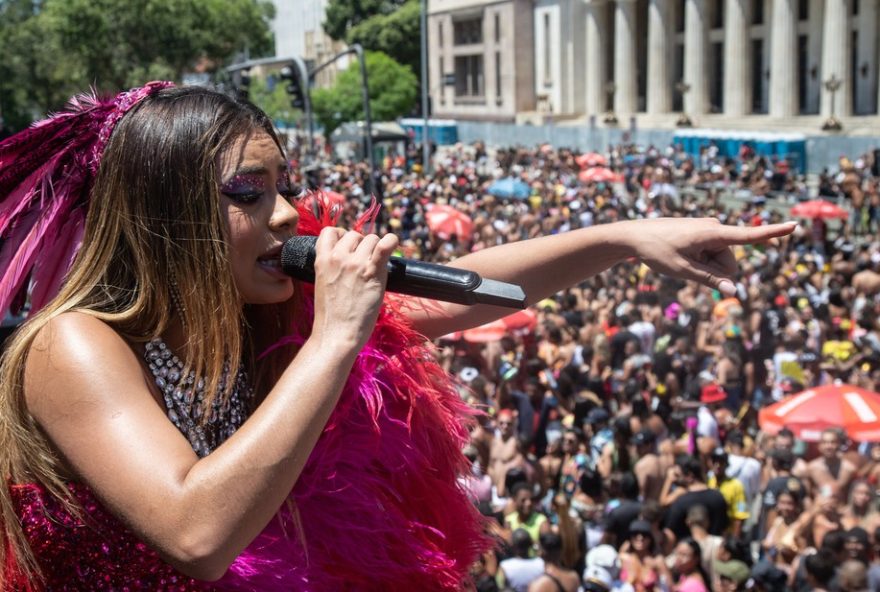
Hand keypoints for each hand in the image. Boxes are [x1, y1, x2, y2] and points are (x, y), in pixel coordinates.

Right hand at [311, 227, 398, 351]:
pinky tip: (392, 243)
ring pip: (371, 239)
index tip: (348, 246)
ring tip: (375, 266)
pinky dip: (391, 241)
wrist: (337, 333)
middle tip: (364, 264)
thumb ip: (332, 268)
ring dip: (375, 249)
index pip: (330, 231)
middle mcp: (338, 257)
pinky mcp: (372, 271)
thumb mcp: (322, 284)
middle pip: (355, 235)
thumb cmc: (331, 316)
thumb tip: (349, 259)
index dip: (341, 235)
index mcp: (322, 259)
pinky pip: (384, 245)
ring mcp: (355, 263)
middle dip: (361, 246)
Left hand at [622, 218, 795, 296]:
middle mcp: (715, 227)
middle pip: (730, 262)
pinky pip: (711, 253)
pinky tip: (680, 254)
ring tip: (680, 257)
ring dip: (705, 265)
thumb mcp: (683, 271)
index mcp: (712, 233)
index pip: (748, 236)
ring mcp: (709, 229)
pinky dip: (700, 260)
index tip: (794, 224)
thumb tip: (733, 291)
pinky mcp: (703, 232)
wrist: (634, 235)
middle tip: (685, 264)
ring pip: (720, 260)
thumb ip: (710, 280)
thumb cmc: (656, 252)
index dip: (773, 233)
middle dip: (714, 270)